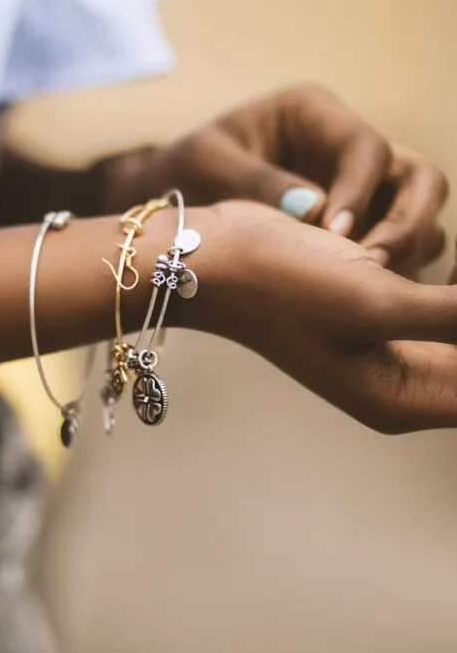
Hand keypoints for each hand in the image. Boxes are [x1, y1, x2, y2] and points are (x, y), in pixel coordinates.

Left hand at [103, 85, 446, 275]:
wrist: (173, 201)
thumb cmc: (185, 171)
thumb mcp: (206, 164)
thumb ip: (257, 182)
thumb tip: (317, 213)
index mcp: (314, 115)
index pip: (367, 148)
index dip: (361, 191)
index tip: (335, 233)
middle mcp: (345, 149)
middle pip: (418, 178)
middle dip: (407, 222)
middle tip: (372, 266)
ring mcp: (358, 189)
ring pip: (417, 214)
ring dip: (405, 249)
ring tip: (367, 285)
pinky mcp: (356, 226)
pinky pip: (395, 247)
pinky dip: (390, 270)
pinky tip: (360, 294)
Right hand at [181, 200, 456, 433]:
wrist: (219, 257)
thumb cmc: (284, 285)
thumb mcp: (375, 303)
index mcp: (401, 397)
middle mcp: (400, 379)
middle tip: (447, 270)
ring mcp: (389, 343)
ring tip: (440, 263)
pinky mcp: (379, 307)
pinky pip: (440, 299)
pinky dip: (453, 281)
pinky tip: (448, 255)